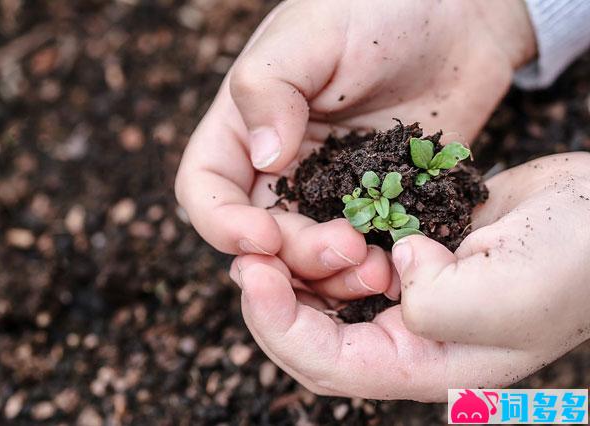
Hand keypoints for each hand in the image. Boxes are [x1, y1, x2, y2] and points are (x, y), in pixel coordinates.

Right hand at [175, 0, 535, 294]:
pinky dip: (373, 267)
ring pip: (310, 255)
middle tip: (344, 249)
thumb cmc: (379, 8)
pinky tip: (398, 265)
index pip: (206, 189)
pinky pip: (364, 248)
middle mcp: (281, 166)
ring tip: (375, 267)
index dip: (221, 224)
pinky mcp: (378, 202)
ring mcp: (331, 189)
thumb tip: (263, 160)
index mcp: (246, 126)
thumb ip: (270, 88)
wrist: (460, 16)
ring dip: (332, 274)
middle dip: (293, 255)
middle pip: (261, 236)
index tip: (262, 238)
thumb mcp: (314, 33)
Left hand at [229, 153, 589, 400]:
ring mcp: (407, 297)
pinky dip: (322, 246)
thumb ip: (436, 301)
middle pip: (314, 336)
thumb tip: (396, 269)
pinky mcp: (410, 257)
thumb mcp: (507, 295)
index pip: (328, 363)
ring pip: (325, 298)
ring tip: (268, 237)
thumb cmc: (573, 262)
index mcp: (425, 364)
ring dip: (293, 272)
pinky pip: (349, 260)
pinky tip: (308, 221)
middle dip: (272, 301)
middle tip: (245, 255)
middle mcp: (408, 338)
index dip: (279, 325)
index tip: (252, 274)